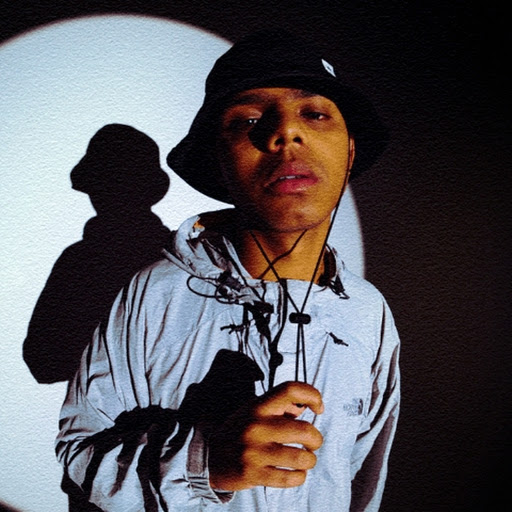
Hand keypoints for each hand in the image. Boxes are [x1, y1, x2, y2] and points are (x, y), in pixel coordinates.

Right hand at [208, 381, 323, 490]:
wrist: (209, 457)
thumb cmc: (240, 431)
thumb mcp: (254, 411)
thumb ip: (280, 407)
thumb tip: (305, 406)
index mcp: (259, 406)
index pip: (291, 390)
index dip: (312, 395)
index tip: (318, 407)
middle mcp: (257, 426)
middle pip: (304, 430)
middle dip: (316, 439)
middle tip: (313, 443)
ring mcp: (255, 451)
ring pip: (301, 457)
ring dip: (310, 460)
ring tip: (306, 459)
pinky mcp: (254, 475)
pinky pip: (290, 478)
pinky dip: (300, 476)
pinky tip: (297, 473)